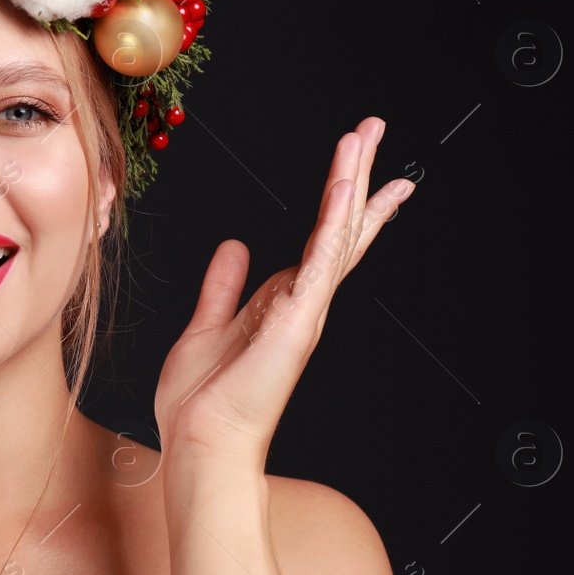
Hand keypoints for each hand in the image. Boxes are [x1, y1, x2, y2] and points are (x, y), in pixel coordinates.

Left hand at [153, 117, 412, 470]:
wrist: (199, 444)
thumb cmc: (200, 403)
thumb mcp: (205, 327)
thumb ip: (223, 287)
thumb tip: (234, 247)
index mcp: (281, 304)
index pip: (318, 242)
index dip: (338, 203)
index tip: (355, 168)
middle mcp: (301, 303)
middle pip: (339, 228)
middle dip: (356, 177)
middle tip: (373, 130)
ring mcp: (305, 310)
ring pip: (337, 233)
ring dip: (351, 182)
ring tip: (364, 138)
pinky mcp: (299, 318)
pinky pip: (322, 259)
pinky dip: (335, 219)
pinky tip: (345, 185)